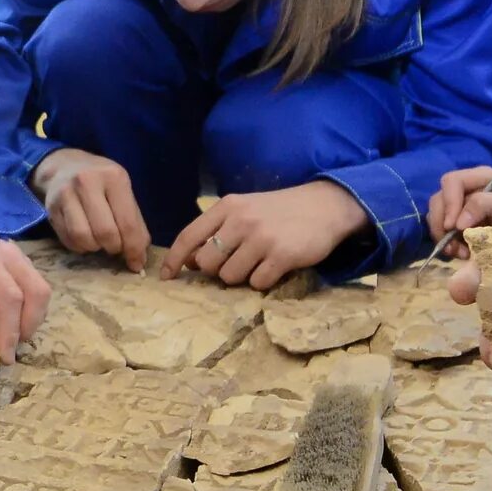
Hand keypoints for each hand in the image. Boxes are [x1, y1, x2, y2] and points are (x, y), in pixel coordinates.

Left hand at [0, 225, 51, 344]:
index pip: (8, 297)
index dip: (10, 329)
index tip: (4, 356)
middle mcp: (8, 256)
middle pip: (37, 293)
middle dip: (28, 327)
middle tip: (9, 349)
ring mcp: (20, 257)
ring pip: (42, 291)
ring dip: (32, 319)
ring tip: (12, 337)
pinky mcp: (24, 263)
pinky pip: (38, 288)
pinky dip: (31, 310)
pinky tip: (14, 321)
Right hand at [30, 148, 148, 269]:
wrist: (64, 166)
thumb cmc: (101, 182)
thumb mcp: (122, 191)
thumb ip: (134, 222)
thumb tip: (138, 259)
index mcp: (113, 177)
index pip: (127, 222)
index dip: (133, 248)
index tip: (136, 263)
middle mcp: (87, 182)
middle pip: (105, 233)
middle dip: (114, 248)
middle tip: (116, 247)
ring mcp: (65, 194)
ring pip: (83, 238)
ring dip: (95, 247)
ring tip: (100, 241)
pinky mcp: (51, 208)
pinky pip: (68, 239)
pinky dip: (80, 246)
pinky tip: (85, 237)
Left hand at [164, 180, 368, 289]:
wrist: (325, 206)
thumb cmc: (278, 211)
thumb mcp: (245, 209)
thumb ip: (218, 229)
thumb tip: (191, 261)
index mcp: (227, 207)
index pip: (188, 236)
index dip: (174, 260)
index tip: (166, 277)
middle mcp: (241, 220)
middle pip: (206, 263)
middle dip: (216, 270)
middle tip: (236, 263)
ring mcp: (261, 238)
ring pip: (230, 277)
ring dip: (241, 277)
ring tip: (259, 262)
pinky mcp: (282, 256)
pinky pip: (257, 284)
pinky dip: (263, 281)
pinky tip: (275, 267)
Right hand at [427, 165, 491, 253]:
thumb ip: (484, 205)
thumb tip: (457, 223)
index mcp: (479, 177)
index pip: (452, 182)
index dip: (449, 203)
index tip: (454, 227)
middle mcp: (465, 187)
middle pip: (438, 199)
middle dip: (442, 225)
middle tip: (453, 246)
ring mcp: (458, 205)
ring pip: (435, 216)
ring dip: (443, 237)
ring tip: (461, 253)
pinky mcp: (455, 223)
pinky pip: (439, 230)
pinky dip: (446, 244)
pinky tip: (461, 253)